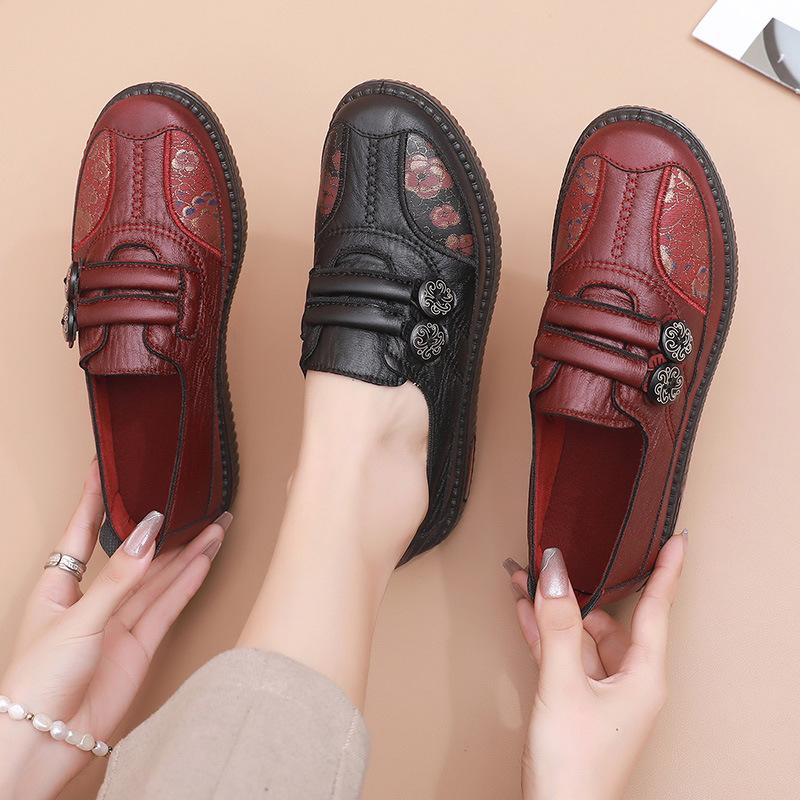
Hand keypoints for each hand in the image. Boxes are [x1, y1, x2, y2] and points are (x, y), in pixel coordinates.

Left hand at [0, 461, 230, 799]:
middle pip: (134, 553)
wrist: (45, 743)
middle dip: (162, 527)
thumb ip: (120, 577)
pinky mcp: (140, 646)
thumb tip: (148, 530)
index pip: (83, 530)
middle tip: (190, 500)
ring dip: (187, 552)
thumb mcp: (76, 619)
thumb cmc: (36, 681)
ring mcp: (118, 623)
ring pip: (159, 578)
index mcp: (58, 585)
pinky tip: (206, 560)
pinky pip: (169, 606)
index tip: (110, 465)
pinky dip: (188, 582)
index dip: (98, 499)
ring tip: (216, 524)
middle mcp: (92, 599)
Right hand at [507, 530, 686, 799]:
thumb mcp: (563, 686)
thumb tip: (557, 571)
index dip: (667, 571)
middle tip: (556, 555)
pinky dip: (545, 633)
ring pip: (581, 636)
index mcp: (643, 677)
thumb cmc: (574, 766)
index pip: (657, 610)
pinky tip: (525, 611)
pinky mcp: (580, 702)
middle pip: (609, 620)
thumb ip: (558, 626)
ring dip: (554, 609)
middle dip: (579, 588)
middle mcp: (629, 681)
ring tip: (526, 576)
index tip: (676, 539)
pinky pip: (565, 656)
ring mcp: (603, 693)